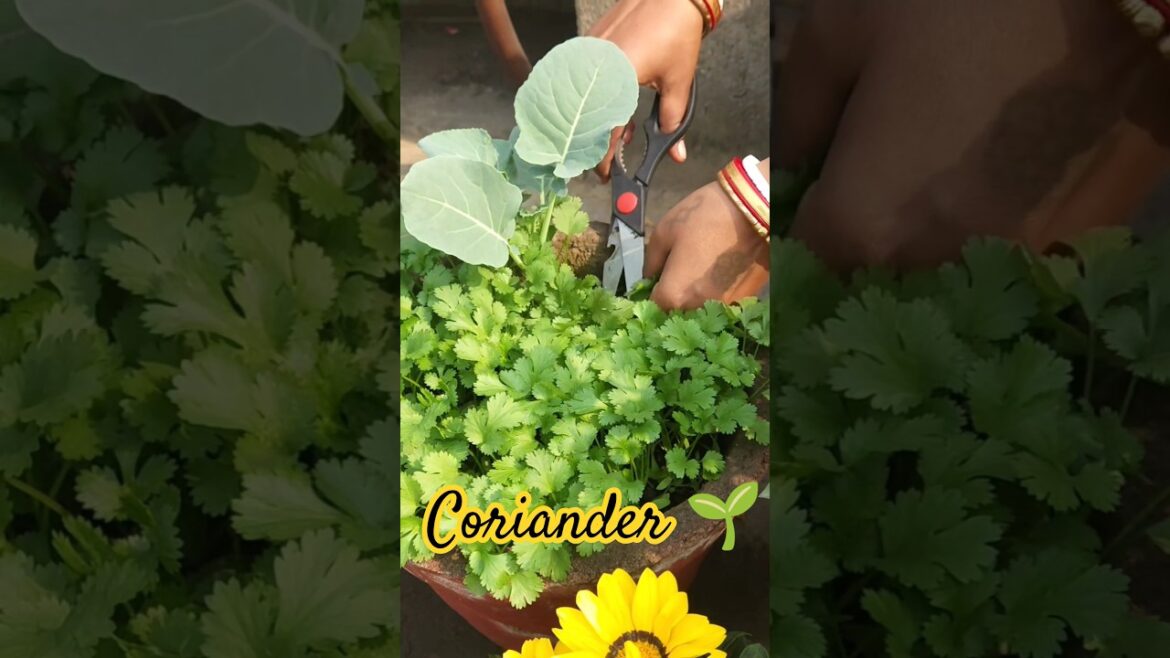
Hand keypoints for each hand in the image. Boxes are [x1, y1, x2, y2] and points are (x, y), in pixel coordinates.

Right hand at [588, 0, 703, 180]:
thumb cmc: (675, 31)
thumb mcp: (679, 81)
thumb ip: (673, 120)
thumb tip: (675, 152)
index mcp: (617, 78)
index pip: (604, 130)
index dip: (603, 158)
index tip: (606, 175)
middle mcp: (595, 66)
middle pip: (583, 119)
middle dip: (592, 145)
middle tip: (604, 161)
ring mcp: (586, 53)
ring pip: (578, 101)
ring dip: (591, 122)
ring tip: (614, 134)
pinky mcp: (586, 44)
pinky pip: (578, 80)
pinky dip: (588, 99)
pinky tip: (606, 108)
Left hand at [644, 181, 769, 309]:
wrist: (755, 209)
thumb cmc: (706, 216)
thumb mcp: (665, 231)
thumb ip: (650, 261)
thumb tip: (649, 277)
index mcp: (674, 294)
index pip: (653, 307)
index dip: (651, 293)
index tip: (655, 281)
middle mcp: (698, 308)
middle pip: (678, 312)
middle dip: (674, 298)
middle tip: (678, 273)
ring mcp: (724, 307)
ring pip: (702, 309)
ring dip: (697, 297)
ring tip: (702, 271)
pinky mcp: (745, 300)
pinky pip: (723, 303)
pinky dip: (718, 293)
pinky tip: (720, 272)